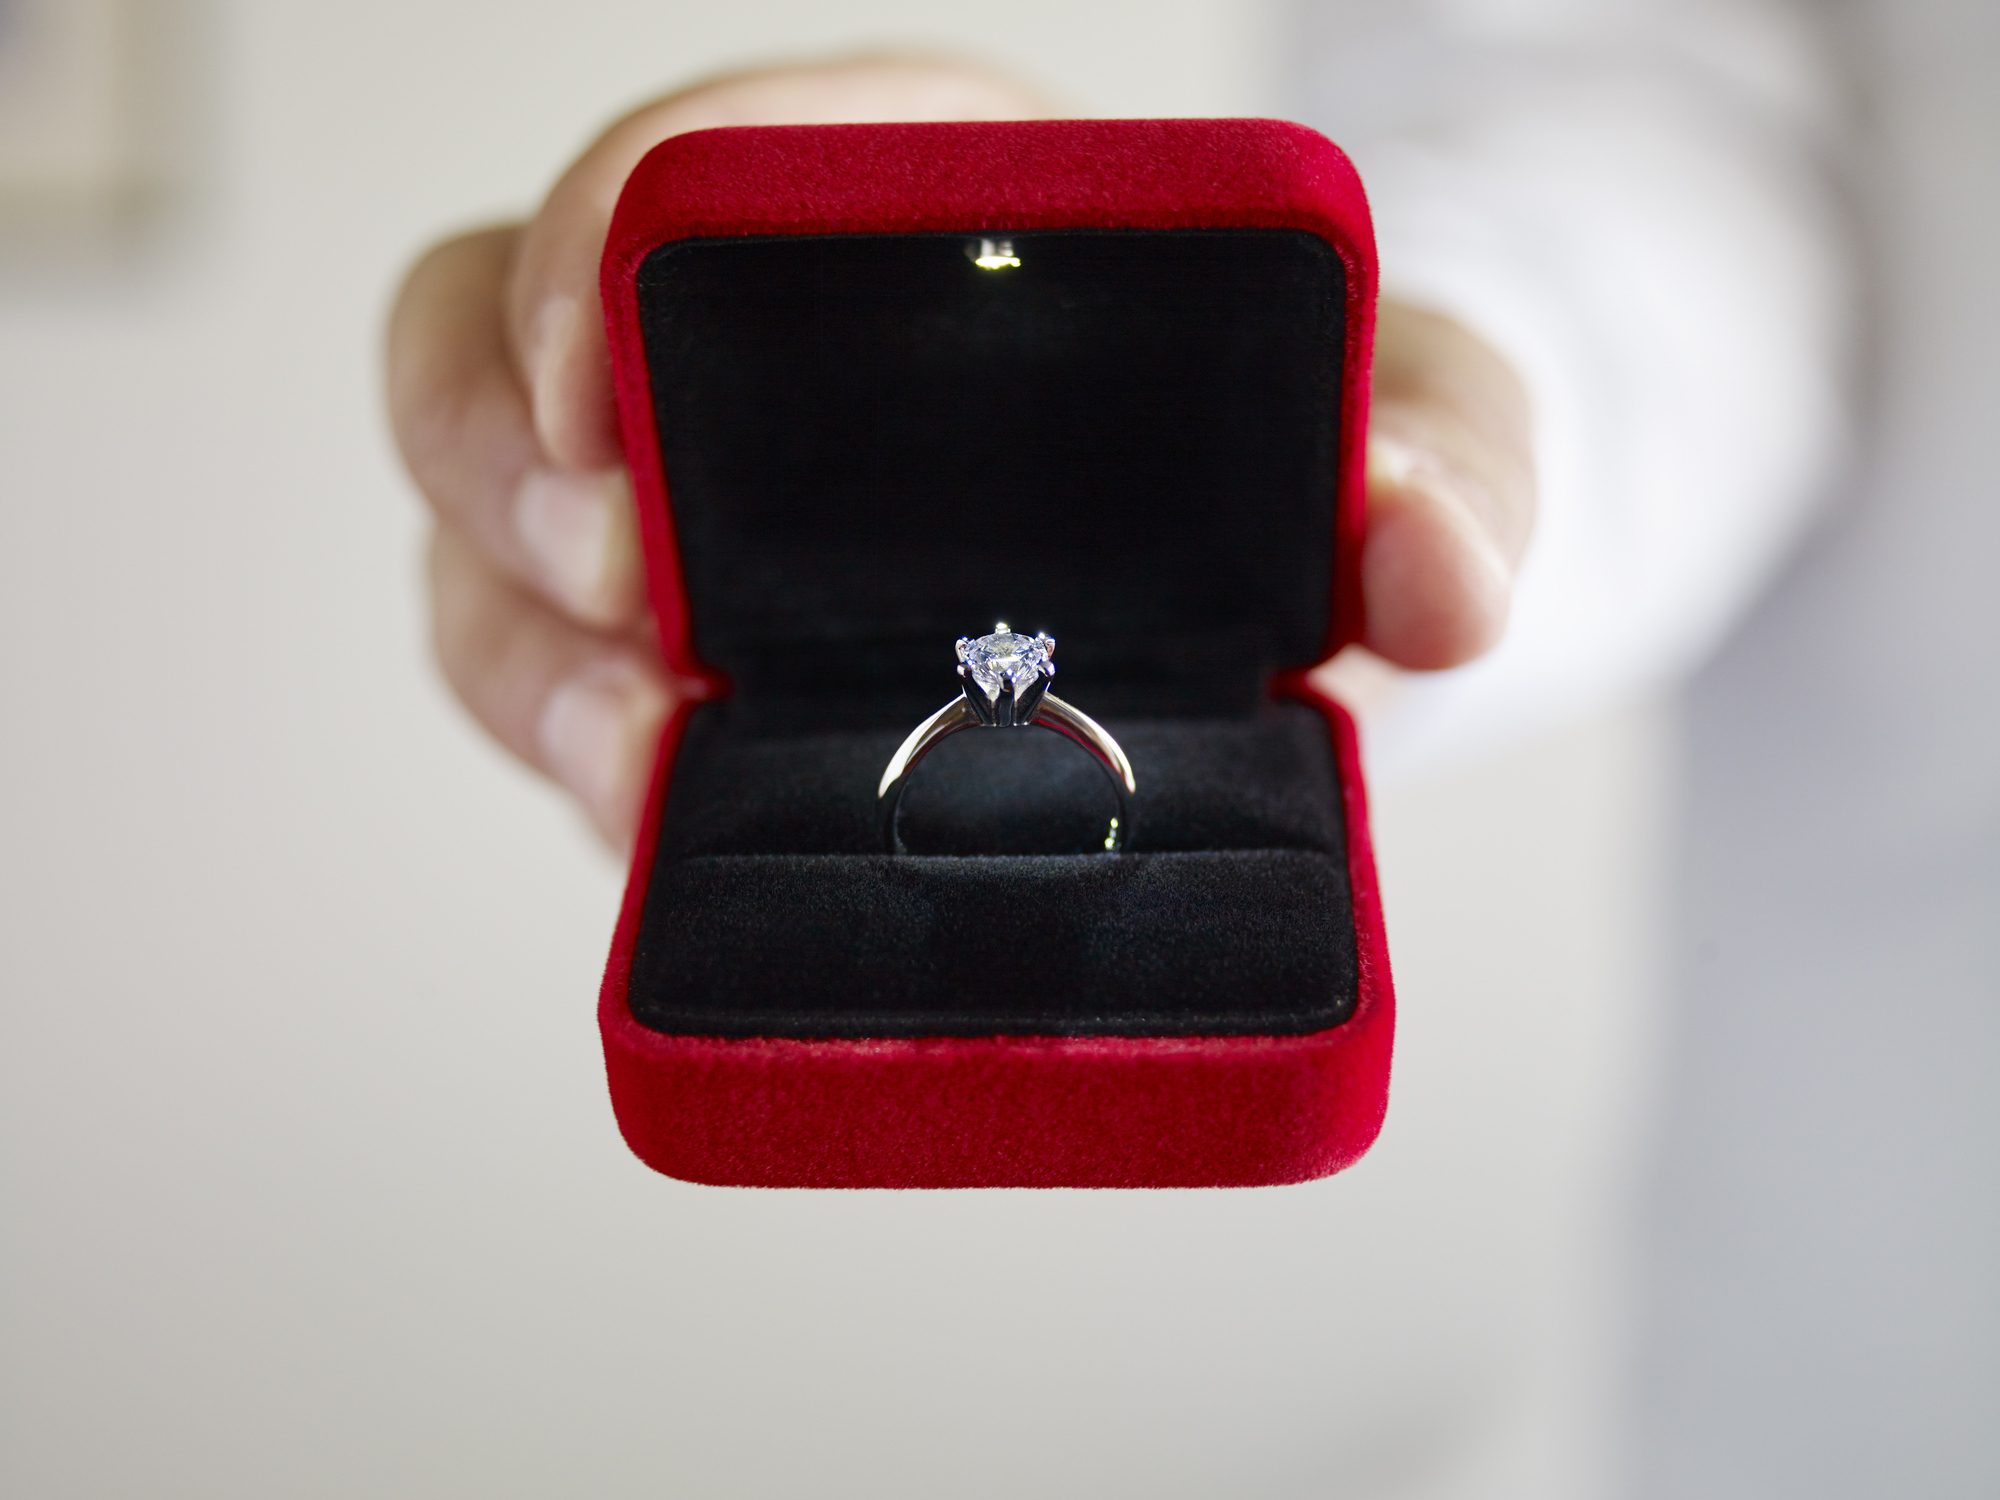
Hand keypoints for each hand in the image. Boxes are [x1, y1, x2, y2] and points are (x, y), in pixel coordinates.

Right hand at [388, 61, 1531, 849]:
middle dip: (505, 466)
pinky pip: (554, 687)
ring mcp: (700, 521)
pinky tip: (657, 813)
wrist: (1291, 599)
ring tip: (636, 751)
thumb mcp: (1422, 439)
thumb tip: (1427, 572)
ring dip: (523, 646)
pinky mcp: (692, 666)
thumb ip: (1451, 473)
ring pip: (491, 541)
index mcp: (905, 216)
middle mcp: (759, 359)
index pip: (677, 172)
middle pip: (498, 349)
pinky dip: (578, 754)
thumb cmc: (1316, 463)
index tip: (609, 398)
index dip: (587, 252)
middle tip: (620, 593)